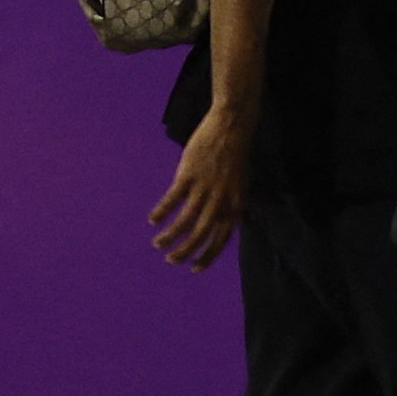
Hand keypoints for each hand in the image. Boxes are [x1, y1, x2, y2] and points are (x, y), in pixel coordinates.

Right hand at [151, 107, 256, 270]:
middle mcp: (220, 201)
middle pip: (201, 234)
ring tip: (157, 244)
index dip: (208, 256)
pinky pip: (173, 199)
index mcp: (234, 205)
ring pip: (185, 220)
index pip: (221, 239)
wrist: (231, 127)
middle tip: (170, 260)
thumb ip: (235, 206)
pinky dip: (162, 211)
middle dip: (185, 251)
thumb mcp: (243, 184)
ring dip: (170, 235)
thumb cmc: (237, 154)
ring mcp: (204, 188)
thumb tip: (235, 225)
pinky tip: (153, 220)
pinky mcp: (188, 174)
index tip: (194, 269)